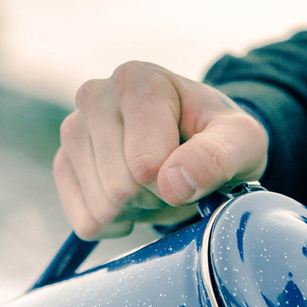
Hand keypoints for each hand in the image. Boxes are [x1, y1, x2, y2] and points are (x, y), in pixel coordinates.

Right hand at [52, 61, 269, 239]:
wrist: (199, 145)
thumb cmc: (220, 140)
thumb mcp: (242, 143)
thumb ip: (219, 156)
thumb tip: (173, 183)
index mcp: (137, 81)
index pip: (145, 165)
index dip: (177, 183)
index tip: (192, 166)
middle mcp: (95, 96)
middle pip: (120, 188)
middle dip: (155, 198)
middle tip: (175, 179)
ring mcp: (73, 131)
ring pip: (102, 208)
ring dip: (137, 212)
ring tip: (155, 184)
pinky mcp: (64, 165)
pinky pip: (86, 223)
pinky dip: (116, 225)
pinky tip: (133, 201)